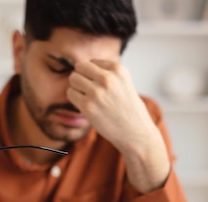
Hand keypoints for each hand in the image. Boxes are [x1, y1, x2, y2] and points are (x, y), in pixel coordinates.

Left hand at [66, 60, 169, 192]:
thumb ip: (106, 73)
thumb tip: (80, 67)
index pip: (92, 62)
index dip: (93, 74)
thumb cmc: (130, 110)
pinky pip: (71, 94)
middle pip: (79, 67)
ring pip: (73, 79)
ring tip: (89, 99)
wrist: (136, 134)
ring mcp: (97, 93)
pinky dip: (76, 100)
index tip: (101, 87)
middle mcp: (107, 79)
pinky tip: (87, 107)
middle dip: (82, 78)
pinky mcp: (88, 107)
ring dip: (77, 88)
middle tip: (90, 92)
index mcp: (118, 70)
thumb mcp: (124, 83)